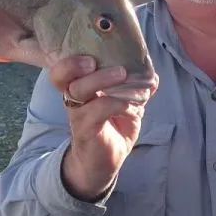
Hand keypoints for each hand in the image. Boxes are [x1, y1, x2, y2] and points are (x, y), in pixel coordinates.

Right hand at [51, 56, 152, 201]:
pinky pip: (97, 111)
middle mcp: (73, 99)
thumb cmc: (113, 128)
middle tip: (100, 60)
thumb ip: (135, 87)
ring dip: (102, 80)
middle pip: (63, 76)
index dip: (70, 59)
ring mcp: (78, 115)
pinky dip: (117, 103)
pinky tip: (133, 107)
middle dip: (77, 64)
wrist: (104, 163)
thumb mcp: (126, 104)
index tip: (92, 52)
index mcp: (80, 88)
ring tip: (123, 75)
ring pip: (78, 91)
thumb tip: (152, 74)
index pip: (63, 69)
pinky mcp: (85, 130)